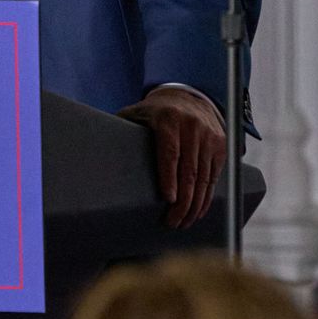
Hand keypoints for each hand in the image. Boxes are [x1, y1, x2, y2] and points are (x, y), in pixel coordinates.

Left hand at [119, 86, 224, 227]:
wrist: (188, 96)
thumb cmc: (155, 112)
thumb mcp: (136, 113)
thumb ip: (120, 128)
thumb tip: (96, 150)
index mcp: (169, 120)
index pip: (170, 152)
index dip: (170, 177)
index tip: (169, 200)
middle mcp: (193, 127)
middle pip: (190, 171)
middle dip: (183, 202)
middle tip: (172, 222)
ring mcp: (209, 136)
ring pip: (204, 178)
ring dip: (195, 204)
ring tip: (184, 222)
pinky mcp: (221, 145)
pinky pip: (215, 176)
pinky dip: (207, 196)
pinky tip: (198, 211)